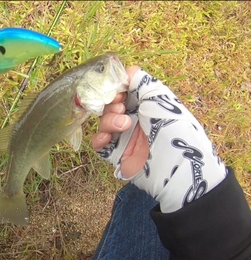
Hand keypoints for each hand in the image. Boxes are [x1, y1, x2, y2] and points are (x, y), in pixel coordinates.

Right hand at [91, 66, 226, 212]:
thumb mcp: (161, 100)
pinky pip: (99, 143)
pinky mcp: (116, 154)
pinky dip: (99, 138)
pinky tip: (107, 138)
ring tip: (123, 125)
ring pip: (102, 121)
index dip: (116, 87)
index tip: (118, 89)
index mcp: (147, 104)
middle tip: (120, 107)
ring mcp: (125, 136)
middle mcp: (135, 118)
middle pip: (109, 104)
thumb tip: (126, 70)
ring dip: (107, 120)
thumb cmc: (174, 132)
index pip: (124, 90)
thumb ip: (142, 82)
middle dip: (111, 103)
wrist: (178, 171)